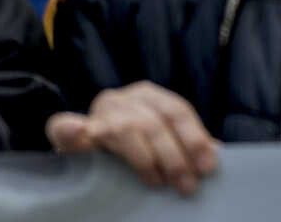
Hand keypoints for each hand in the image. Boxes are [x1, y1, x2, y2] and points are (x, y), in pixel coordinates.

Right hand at [46, 82, 219, 196]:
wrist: (85, 145)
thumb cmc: (131, 145)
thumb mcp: (160, 139)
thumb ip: (182, 142)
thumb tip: (216, 153)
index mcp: (149, 95)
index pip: (177, 111)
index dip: (194, 138)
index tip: (208, 166)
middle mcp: (124, 98)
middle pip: (154, 122)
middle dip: (175, 155)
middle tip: (187, 185)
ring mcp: (97, 111)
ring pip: (126, 129)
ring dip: (146, 159)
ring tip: (158, 182)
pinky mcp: (68, 128)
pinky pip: (64, 125)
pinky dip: (71, 128)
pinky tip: (77, 131)